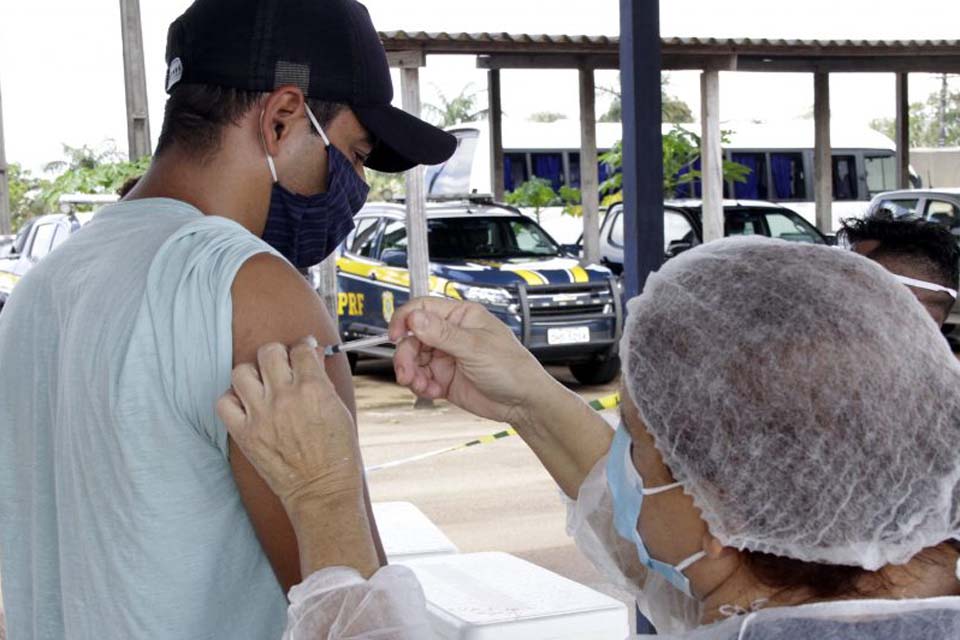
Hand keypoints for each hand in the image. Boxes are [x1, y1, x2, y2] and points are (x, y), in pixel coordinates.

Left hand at [217, 337, 363, 511]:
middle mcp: (284, 397)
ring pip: (242, 371)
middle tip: (282, 365)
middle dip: (278, 354)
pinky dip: (232, 399)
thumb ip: (323, 382)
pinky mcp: (245, 434)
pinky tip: (246, 404)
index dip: (304, 347)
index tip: (304, 351)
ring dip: (253, 373)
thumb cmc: (337, 454)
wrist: (321, 491)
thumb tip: (313, 359)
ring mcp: (261, 415)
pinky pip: (224, 402)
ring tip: (262, 383)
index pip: (301, 350)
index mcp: (313, 389)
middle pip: (269, 352)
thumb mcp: (340, 411)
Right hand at [388, 298, 553, 425]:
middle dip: (406, 356)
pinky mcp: (444, 378)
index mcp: (461, 316)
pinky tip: (432, 392)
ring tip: (420, 385)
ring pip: (413, 360)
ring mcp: (446, 357)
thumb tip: (415, 318)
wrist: (522, 402)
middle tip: (406, 372)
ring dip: (411, 373)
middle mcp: (451, 334)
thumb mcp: (475, 348)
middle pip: (413, 338)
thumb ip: (443, 334)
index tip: (396, 335)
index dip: (405, 319)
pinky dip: (421, 386)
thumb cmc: (512, 368)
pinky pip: (421, 378)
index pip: (423, 308)